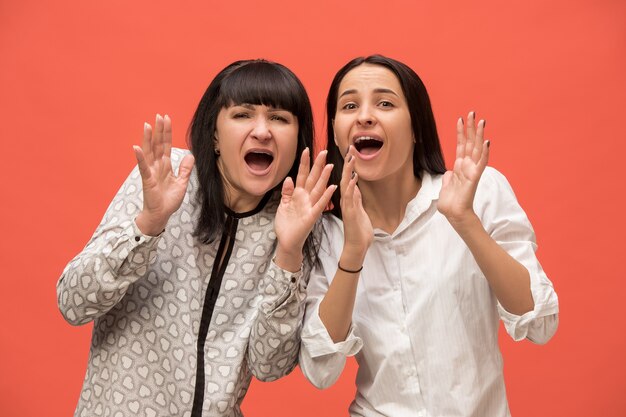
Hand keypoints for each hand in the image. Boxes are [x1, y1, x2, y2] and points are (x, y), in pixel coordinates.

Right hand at [134, 114, 194, 235]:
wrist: (161, 214)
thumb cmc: (168, 200)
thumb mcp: (181, 183)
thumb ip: (185, 169)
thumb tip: (190, 156)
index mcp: (165, 165)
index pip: (166, 145)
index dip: (167, 133)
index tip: (166, 119)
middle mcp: (157, 166)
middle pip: (158, 145)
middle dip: (159, 131)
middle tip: (159, 116)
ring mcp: (151, 172)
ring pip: (149, 152)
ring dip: (148, 139)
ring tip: (147, 125)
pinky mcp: (147, 180)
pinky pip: (143, 167)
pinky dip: (140, 158)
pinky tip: (136, 148)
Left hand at [274, 148, 335, 270]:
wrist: (287, 241)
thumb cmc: (286, 224)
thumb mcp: (283, 205)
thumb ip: (286, 192)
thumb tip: (289, 178)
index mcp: (298, 194)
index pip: (302, 175)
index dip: (304, 163)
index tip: (307, 150)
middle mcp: (306, 198)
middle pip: (313, 178)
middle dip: (317, 165)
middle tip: (324, 151)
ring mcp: (310, 206)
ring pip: (318, 189)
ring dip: (324, 177)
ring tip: (329, 165)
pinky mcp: (311, 216)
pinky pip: (320, 204)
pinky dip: (326, 196)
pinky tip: (332, 186)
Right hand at [339, 146, 372, 268]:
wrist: (357, 247)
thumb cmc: (359, 230)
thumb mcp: (360, 210)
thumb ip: (356, 198)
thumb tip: (355, 185)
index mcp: (349, 199)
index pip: (349, 178)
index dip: (350, 166)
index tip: (352, 152)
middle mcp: (346, 201)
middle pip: (346, 178)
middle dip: (348, 163)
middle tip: (350, 148)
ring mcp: (347, 206)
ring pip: (346, 185)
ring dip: (349, 171)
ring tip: (351, 158)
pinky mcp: (350, 213)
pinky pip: (349, 198)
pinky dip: (351, 188)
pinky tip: (353, 178)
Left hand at [437, 111, 489, 226]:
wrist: (454, 214)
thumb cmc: (450, 202)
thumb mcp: (445, 186)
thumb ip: (448, 177)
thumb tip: (448, 173)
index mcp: (459, 166)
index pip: (461, 145)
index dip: (461, 132)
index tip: (460, 119)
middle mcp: (467, 166)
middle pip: (470, 142)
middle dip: (470, 127)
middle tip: (472, 112)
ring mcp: (472, 170)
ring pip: (476, 149)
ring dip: (479, 135)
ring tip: (481, 121)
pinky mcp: (474, 177)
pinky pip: (481, 163)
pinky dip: (484, 152)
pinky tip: (487, 142)